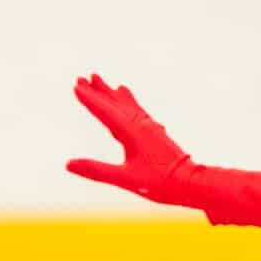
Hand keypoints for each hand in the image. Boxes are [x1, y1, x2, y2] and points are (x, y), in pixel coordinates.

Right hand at [65, 74, 202, 203]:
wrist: (192, 183)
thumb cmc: (161, 183)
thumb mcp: (125, 179)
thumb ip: (97, 170)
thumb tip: (68, 164)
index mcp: (131, 132)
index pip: (105, 112)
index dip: (90, 99)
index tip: (76, 86)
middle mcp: (141, 125)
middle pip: (115, 104)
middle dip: (98, 91)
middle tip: (82, 77)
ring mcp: (150, 128)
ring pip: (127, 106)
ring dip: (112, 94)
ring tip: (103, 82)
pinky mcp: (156, 133)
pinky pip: (138, 112)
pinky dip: (129, 102)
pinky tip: (128, 100)